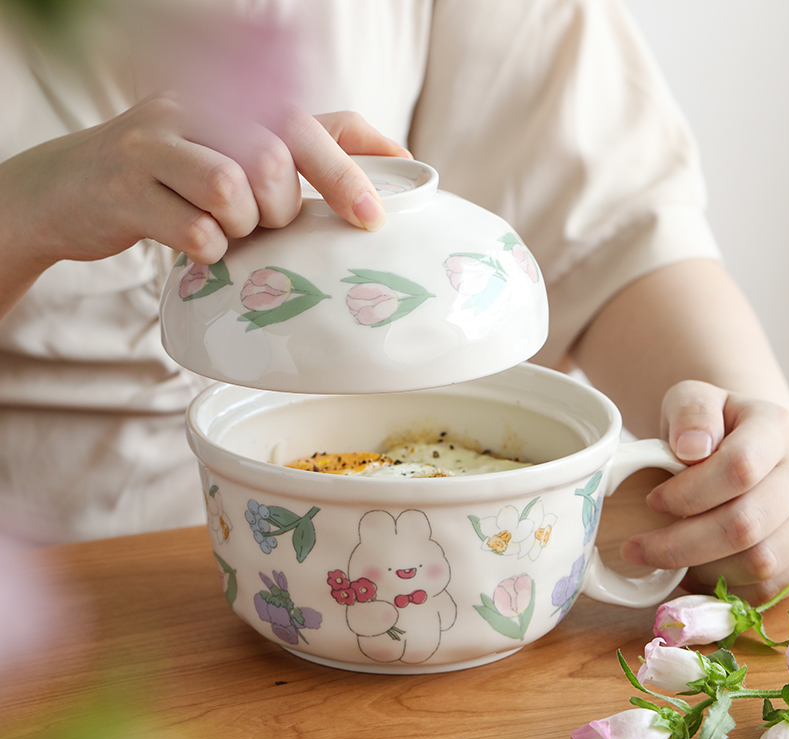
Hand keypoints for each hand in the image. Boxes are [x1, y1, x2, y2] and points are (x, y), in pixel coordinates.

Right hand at [0, 95, 409, 297]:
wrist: (68, 188)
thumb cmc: (170, 181)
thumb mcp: (230, 156)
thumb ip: (295, 158)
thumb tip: (385, 168)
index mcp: (233, 103)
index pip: (313, 124)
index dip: (352, 169)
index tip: (375, 217)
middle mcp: (197, 110)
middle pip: (276, 156)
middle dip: (283, 206)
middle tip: (264, 221)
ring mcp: (156, 144)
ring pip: (233, 188)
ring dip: (241, 226)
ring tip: (225, 230)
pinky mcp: (126, 189)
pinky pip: (195, 231)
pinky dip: (207, 251)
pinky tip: (196, 246)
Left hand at [620, 380, 788, 604]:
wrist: (741, 441)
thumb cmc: (709, 424)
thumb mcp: (691, 399)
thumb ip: (691, 413)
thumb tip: (691, 448)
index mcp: (775, 429)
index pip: (739, 468)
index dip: (688, 493)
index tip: (651, 499)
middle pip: (746, 524)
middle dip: (680, 543)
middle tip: (635, 547)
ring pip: (761, 561)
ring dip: (700, 568)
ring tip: (662, 557)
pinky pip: (769, 586)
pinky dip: (724, 586)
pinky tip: (692, 570)